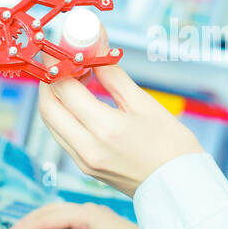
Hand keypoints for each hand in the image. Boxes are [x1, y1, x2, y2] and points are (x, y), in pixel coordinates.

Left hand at [37, 46, 205, 196]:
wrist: (180, 186)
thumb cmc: (171, 144)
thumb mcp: (143, 102)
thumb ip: (112, 72)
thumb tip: (96, 42)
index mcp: (104, 129)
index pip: (63, 87)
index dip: (57, 61)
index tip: (59, 42)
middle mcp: (86, 148)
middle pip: (48, 107)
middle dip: (49, 78)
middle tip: (64, 58)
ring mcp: (82, 161)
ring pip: (51, 122)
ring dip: (56, 96)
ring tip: (76, 77)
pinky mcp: (85, 167)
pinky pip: (62, 135)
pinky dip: (64, 114)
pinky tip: (82, 100)